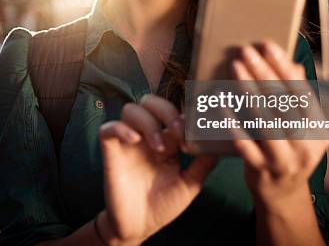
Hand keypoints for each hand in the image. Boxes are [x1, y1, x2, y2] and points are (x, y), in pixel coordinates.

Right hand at [98, 94, 217, 244]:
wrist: (140, 227)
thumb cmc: (163, 205)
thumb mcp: (190, 184)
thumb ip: (203, 163)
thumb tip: (219, 143)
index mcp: (166, 140)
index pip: (172, 111)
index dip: (184, 114)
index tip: (196, 128)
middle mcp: (146, 136)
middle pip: (150, 101)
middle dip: (165, 110)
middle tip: (177, 131)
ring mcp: (128, 142)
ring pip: (130, 109)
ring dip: (148, 122)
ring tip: (159, 147)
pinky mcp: (111, 152)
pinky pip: (108, 128)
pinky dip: (121, 129)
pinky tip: (135, 141)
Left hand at [229, 41, 328, 209]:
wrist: (282, 195)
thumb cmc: (287, 150)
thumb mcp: (299, 125)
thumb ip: (294, 97)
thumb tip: (291, 63)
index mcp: (318, 128)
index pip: (301, 91)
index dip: (283, 66)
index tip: (267, 45)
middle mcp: (307, 144)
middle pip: (282, 102)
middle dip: (263, 73)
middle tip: (245, 51)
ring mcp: (285, 160)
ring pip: (266, 120)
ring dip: (249, 91)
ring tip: (235, 68)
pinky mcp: (262, 171)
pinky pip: (245, 143)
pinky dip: (233, 122)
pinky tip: (221, 103)